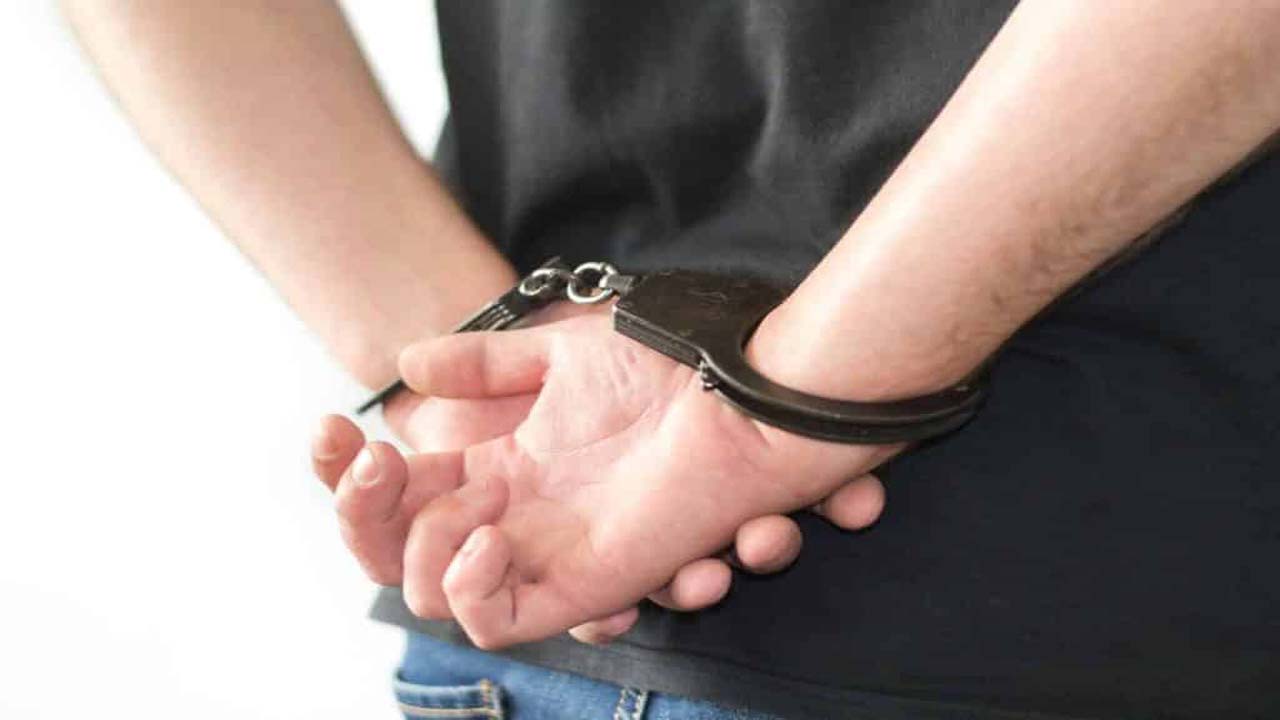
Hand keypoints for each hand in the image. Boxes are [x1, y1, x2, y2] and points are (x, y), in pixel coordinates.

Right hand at [339, 309, 896, 647]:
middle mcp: (510, 512)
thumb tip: (408, 366)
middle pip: (393, 548)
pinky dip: (466, 588)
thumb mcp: (556, 353)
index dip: (344, 471)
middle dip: (358, 510)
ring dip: (415, 545)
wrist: (737, 386)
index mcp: (498, 462)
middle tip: (378, 460)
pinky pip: (495, 618)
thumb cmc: (665, 364)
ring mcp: (541, 549)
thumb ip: (484, 366)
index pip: (396, 488)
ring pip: (430, 589)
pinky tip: (488, 530)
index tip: (328, 426)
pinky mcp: (581, 581)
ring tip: (466, 487)